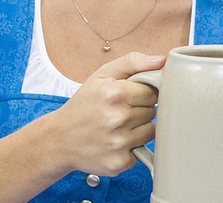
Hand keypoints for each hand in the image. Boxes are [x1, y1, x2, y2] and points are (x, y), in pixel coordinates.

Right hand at [51, 52, 164, 174]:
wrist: (60, 139)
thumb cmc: (84, 104)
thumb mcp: (102, 74)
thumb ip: (133, 62)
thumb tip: (163, 60)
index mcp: (114, 93)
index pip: (153, 91)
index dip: (144, 93)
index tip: (131, 96)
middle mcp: (117, 119)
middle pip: (152, 111)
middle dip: (141, 109)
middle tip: (121, 111)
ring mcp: (119, 143)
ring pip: (151, 131)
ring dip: (140, 128)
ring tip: (119, 126)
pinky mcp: (119, 162)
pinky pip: (143, 150)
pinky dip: (133, 146)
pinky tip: (117, 141)